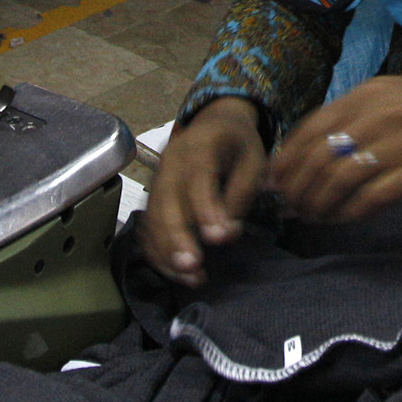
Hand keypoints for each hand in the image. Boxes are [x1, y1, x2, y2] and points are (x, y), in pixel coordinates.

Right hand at [142, 97, 267, 285]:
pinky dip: (158, 251)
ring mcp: (157, 180)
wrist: (215, 124)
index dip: (205, 207)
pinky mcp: (153, 197)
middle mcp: (171, 161)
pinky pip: (148, 227)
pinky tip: (176, 271)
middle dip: (176, 236)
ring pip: (152, 217)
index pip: (198, 177)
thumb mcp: (253, 160)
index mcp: (200, 144)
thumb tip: (226, 233)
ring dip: (167, 250)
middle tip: (192, 266)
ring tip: (191, 276)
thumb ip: (241, 194)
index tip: (218, 237)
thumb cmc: (238, 145)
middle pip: (165, 200)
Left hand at [269, 75, 401, 224]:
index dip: (286, 159)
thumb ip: (355, 116)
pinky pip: (369, 200)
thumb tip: (315, 150)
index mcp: (365, 95)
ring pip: (337, 182)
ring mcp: (395, 146)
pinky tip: (344, 219)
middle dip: (296, 188)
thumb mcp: (392, 96)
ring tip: (313, 216)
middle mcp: (375, 117)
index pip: (309, 129)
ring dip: (319, 205)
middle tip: (289, 206)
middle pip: (317, 159)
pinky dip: (349, 214)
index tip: (276, 180)